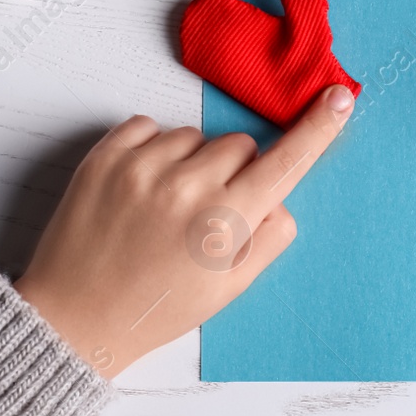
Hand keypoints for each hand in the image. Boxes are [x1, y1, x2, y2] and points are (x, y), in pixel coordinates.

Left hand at [15, 85, 354, 377]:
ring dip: (191, 160)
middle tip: (207, 213)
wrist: (74, 318)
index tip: (341, 97)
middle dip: (235, 170)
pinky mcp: (105, 156)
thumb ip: (267, 238)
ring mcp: (142, 167)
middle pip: (239, 145)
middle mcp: (186, 187)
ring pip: (195, 135)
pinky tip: (142, 188)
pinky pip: (149, 125)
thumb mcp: (228, 289)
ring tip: (165, 206)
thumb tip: (280, 197)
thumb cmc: (157, 308)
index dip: (318, 129)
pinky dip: (153, 148)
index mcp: (223, 224)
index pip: (285, 163)